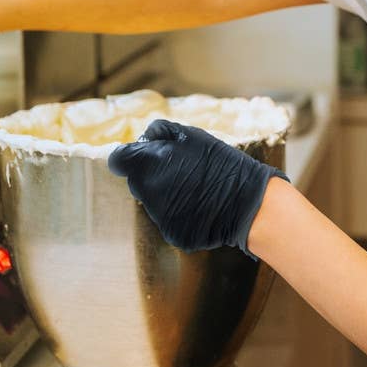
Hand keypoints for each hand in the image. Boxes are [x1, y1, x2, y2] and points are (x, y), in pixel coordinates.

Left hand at [107, 119, 286, 257]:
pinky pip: (169, 220)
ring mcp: (159, 217)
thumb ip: (160, 132)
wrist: (248, 202)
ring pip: (153, 201)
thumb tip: (141, 139)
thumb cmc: (220, 163)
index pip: (118, 160)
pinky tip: (201, 206)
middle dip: (150, 174)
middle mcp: (147, 192)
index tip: (141, 156)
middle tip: (180, 170)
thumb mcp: (191, 135)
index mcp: (147, 164)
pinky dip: (180, 213)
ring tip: (196, 188)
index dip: (128, 156)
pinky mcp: (173, 234)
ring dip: (166, 193)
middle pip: (136, 181)